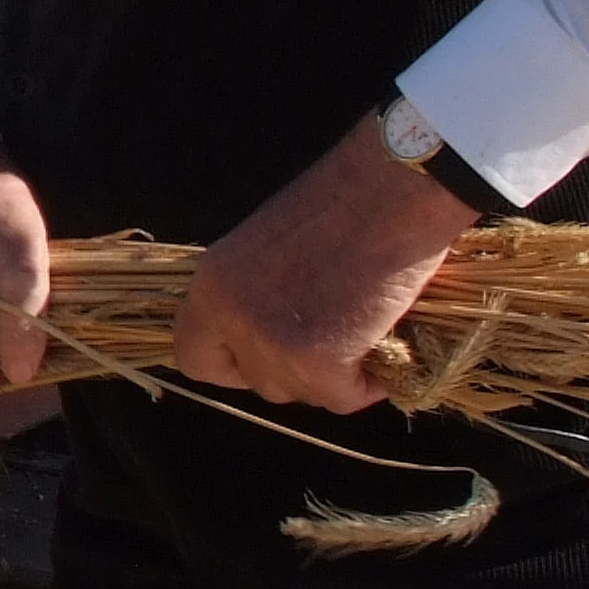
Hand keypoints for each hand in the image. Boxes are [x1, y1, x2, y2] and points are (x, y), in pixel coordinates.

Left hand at [172, 117, 474, 412]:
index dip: (233, 366)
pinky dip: (368, 384)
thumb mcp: (270, 249)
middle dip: (296, 371)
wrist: (394, 190)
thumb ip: (256, 295)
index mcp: (211, 284)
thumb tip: (267, 339)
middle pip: (256, 382)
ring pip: (301, 392)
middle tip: (335, 337)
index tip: (268, 357)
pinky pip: (343, 398)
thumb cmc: (344, 206)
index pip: (194, 358)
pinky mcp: (318, 360)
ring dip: (335, 375)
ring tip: (363, 327)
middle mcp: (229, 316)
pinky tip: (384, 345)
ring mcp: (269, 341)